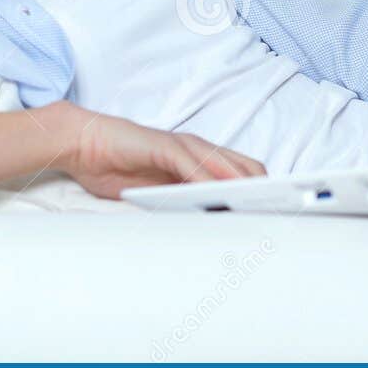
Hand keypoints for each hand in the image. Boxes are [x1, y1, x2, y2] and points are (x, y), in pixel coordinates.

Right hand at [51, 101, 265, 199]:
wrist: (87, 143)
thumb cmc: (122, 167)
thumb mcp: (162, 192)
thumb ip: (186, 201)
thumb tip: (214, 224)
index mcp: (202, 160)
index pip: (244, 173)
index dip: (263, 192)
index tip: (279, 215)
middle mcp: (199, 150)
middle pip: (245, 168)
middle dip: (263, 192)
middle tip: (277, 217)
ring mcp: (183, 146)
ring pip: (224, 164)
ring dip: (242, 187)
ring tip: (258, 208)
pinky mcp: (164, 146)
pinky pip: (191, 164)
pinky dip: (205, 180)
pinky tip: (214, 196)